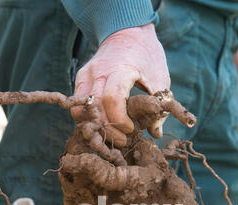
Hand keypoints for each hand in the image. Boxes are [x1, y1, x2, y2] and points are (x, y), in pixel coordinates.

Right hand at [71, 23, 170, 146]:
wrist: (128, 31)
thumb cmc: (147, 56)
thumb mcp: (160, 79)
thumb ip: (158, 107)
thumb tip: (155, 133)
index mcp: (120, 69)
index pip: (112, 100)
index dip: (120, 120)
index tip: (131, 129)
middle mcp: (98, 71)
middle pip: (95, 109)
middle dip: (108, 129)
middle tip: (122, 140)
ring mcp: (86, 75)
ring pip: (80, 110)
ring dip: (95, 127)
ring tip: (111, 134)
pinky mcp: (80, 79)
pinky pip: (77, 106)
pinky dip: (88, 119)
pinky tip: (102, 125)